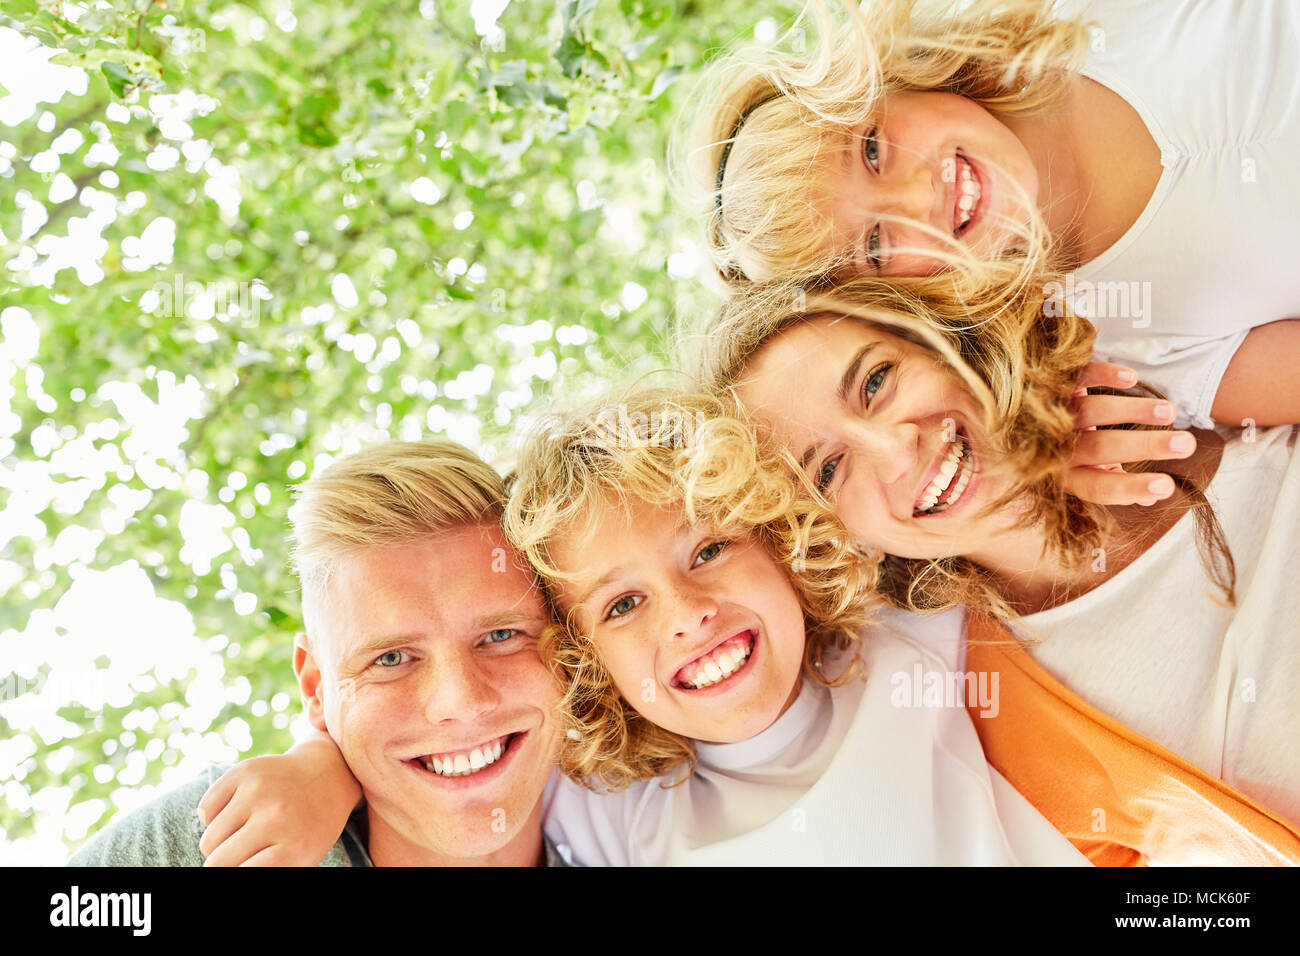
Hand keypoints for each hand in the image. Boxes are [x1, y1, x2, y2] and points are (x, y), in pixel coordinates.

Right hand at [196, 735, 361, 866]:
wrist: (328, 773)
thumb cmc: (310, 828)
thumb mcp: (302, 858)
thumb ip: (269, 869)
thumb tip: (235, 867)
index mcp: (296, 847)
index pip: (243, 873)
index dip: (237, 873)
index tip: (245, 864)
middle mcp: (277, 817)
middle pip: (219, 861)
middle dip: (225, 864)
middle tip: (243, 854)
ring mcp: (259, 791)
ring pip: (209, 840)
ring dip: (220, 842)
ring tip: (245, 832)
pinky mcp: (244, 771)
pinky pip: (205, 810)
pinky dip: (215, 817)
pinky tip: (239, 811)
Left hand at [1064, 362, 1195, 506]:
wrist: (1015, 419)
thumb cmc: (1063, 452)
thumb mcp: (1084, 473)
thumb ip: (1115, 482)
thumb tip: (1152, 500)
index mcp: (1064, 476)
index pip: (1096, 487)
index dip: (1129, 488)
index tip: (1167, 487)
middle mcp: (1053, 447)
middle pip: (1099, 448)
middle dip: (1144, 446)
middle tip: (1186, 444)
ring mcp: (1050, 413)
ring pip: (1091, 411)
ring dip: (1132, 410)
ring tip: (1169, 413)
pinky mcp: (1054, 384)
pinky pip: (1076, 377)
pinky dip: (1102, 376)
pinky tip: (1131, 379)